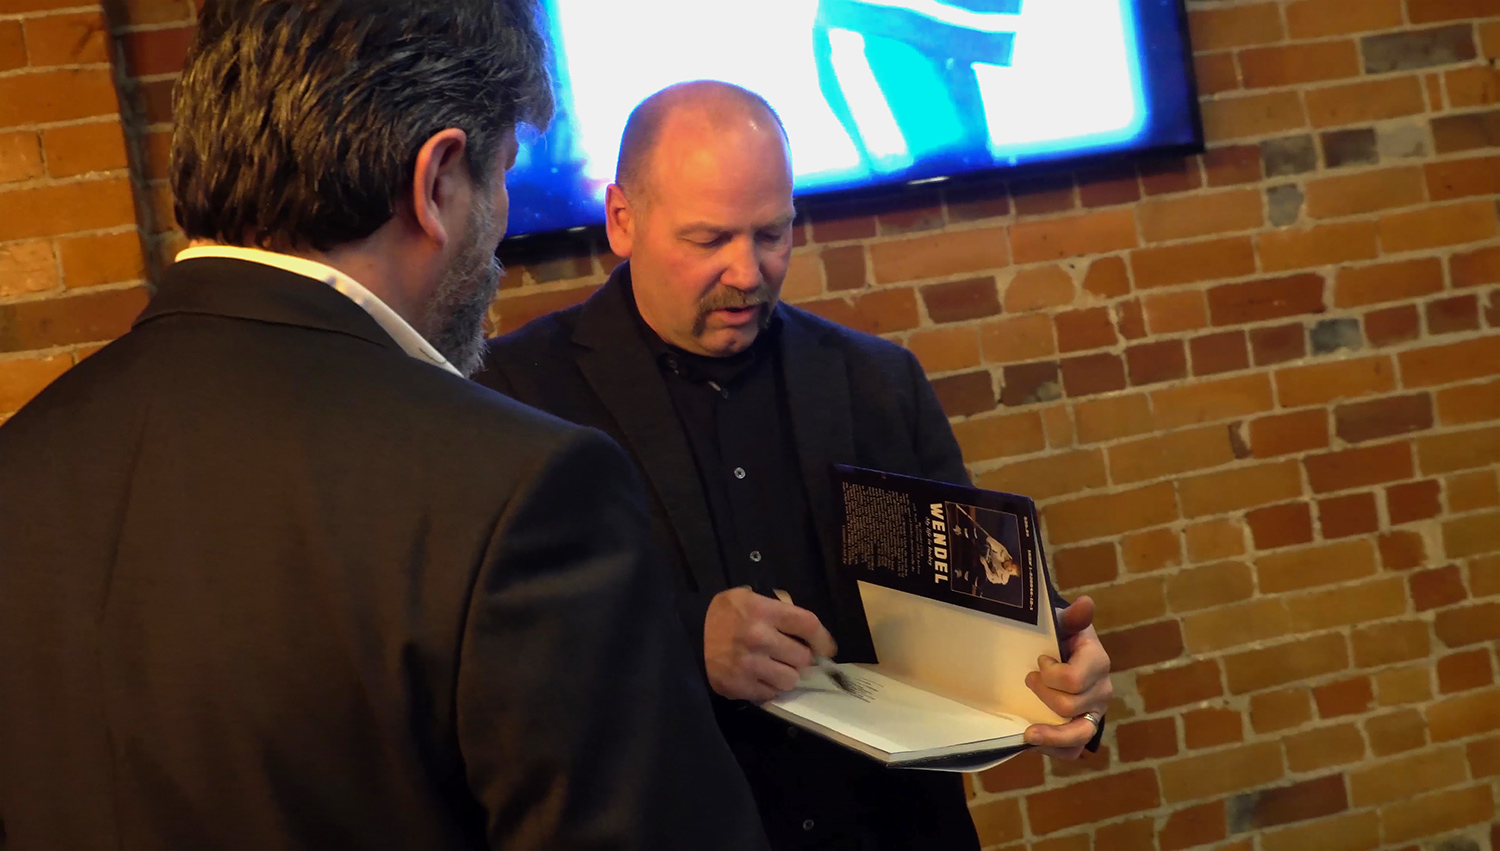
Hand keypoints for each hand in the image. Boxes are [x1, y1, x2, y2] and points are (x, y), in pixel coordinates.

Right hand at [704, 586, 836, 701]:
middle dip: (800, 658)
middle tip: (790, 656)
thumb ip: (779, 608)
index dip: (823, 639)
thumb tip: (808, 631)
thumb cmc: (720, 615)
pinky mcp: (738, 686)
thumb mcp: (747, 598)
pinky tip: (757, 676)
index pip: (808, 625)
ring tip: (773, 668)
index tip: (826, 649)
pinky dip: (767, 687)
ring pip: (790, 680)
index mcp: (763, 611)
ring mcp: (749, 665)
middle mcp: (758, 638)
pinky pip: (770, 694)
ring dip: (786, 675)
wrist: (685, 636)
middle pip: (803, 658)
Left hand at [1024, 596, 1112, 758]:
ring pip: (1078, 735)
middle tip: (1028, 680)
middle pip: (1068, 706)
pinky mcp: (1084, 729)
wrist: (1062, 651)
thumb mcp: (1064, 623)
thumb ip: (1073, 617)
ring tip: (1028, 734)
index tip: (1039, 661)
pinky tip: (1035, 741)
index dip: (1050, 674)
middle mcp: (1102, 691)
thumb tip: (1085, 603)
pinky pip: (1074, 750)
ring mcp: (1094, 713)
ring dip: (1051, 736)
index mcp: (1098, 663)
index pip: (1073, 680)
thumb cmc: (1061, 637)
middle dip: (1041, 694)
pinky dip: (1055, 749)